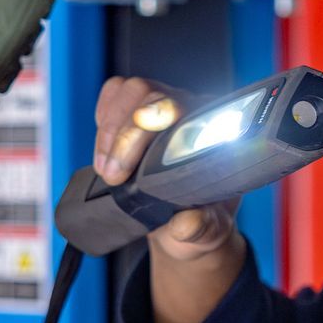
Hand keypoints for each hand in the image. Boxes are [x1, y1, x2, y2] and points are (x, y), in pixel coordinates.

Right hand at [95, 76, 237, 259]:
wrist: (182, 220)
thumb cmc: (201, 219)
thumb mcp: (208, 232)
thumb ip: (202, 228)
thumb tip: (185, 224)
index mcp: (218, 133)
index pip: (192, 109)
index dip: (162, 119)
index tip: (140, 146)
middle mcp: (192, 112)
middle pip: (154, 95)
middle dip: (126, 135)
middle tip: (113, 176)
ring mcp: (165, 106)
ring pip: (132, 91)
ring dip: (111, 129)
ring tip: (106, 168)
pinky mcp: (139, 108)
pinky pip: (117, 92)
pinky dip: (104, 115)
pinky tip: (105, 147)